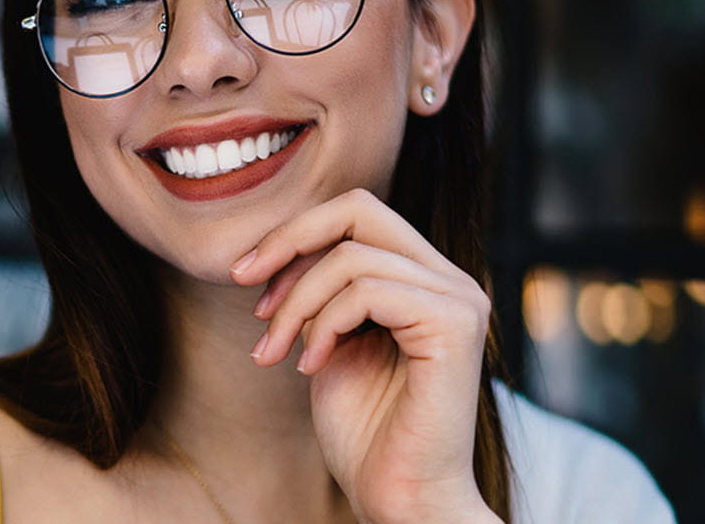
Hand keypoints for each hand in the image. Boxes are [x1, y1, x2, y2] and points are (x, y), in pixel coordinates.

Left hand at [228, 188, 499, 523]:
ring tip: (275, 351)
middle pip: (358, 210)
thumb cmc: (365, 432)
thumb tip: (276, 249)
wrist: (399, 497)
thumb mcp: (328, 342)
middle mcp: (451, 280)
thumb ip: (319, 292)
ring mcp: (459, 299)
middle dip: (288, 242)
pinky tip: (310, 366)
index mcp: (424, 279)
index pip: (355, 215)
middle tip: (245, 286)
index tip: (245, 277)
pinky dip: (323, 324)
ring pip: (350, 258)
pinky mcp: (455, 325)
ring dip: (295, 303)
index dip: (293, 235)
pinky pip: (366, 291)